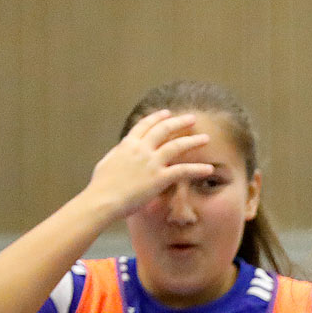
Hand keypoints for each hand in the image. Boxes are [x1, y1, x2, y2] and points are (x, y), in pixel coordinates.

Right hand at [82, 109, 213, 220]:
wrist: (103, 199)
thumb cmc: (102, 185)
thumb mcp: (108, 162)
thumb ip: (120, 153)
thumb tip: (125, 148)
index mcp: (128, 144)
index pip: (145, 125)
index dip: (157, 118)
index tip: (167, 113)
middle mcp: (141, 149)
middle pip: (164, 129)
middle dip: (179, 122)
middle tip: (192, 118)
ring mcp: (152, 163)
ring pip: (177, 146)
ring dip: (193, 141)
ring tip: (206, 138)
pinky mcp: (159, 178)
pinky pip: (183, 171)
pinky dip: (197, 169)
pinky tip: (209, 169)